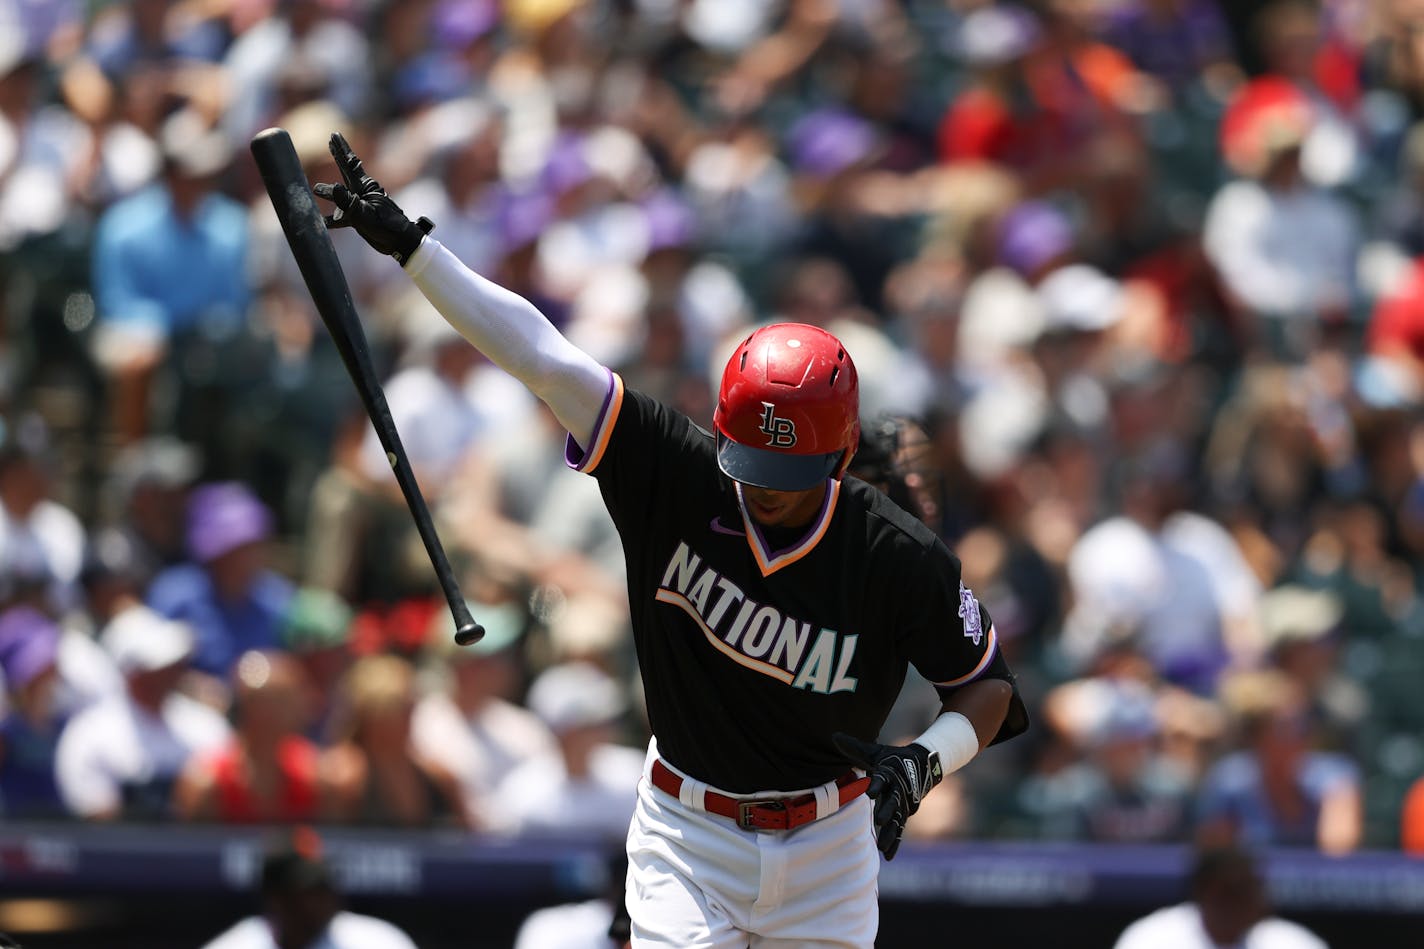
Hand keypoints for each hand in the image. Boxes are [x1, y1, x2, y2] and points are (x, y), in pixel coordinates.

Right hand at [312, 132, 432, 265]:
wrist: (399, 243)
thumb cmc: (386, 226)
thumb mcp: (364, 214)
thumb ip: (348, 201)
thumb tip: (333, 187)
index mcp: (364, 187)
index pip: (349, 164)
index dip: (340, 149)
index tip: (334, 134)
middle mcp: (361, 193)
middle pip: (345, 171)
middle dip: (337, 156)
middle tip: (331, 141)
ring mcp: (359, 206)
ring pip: (340, 196)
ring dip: (329, 193)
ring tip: (315, 189)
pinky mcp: (358, 219)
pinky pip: (341, 217)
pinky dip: (331, 220)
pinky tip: (323, 223)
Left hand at [832, 732, 941, 859]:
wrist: (922, 765)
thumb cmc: (892, 758)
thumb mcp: (875, 751)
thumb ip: (854, 747)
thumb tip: (834, 736)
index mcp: (889, 772)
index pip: (882, 778)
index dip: (876, 784)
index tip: (869, 791)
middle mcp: (899, 789)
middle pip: (893, 801)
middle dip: (887, 811)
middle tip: (880, 821)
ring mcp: (904, 803)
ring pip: (897, 820)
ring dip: (890, 834)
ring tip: (882, 847)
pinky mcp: (906, 814)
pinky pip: (900, 830)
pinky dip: (895, 842)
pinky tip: (888, 856)